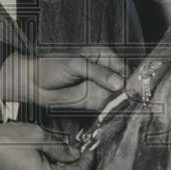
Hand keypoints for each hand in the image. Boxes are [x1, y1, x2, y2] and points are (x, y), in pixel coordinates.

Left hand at [0, 47, 124, 112]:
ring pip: (119, 97)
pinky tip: (116, 114)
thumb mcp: (76, 65)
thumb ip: (98, 73)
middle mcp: (105, 71)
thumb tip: (120, 83)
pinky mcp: (94, 101)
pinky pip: (108, 107)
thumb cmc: (50, 66)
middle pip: (126, 84)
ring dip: (124, 105)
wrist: (32, 82)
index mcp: (104, 55)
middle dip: (131, 94)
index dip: (134, 80)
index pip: (125, 67)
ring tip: (127, 110)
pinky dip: (113, 112)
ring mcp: (101, 87)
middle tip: (135, 104)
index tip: (138, 92)